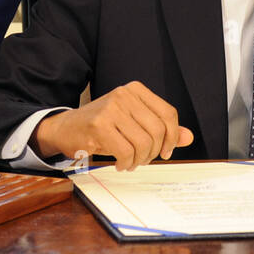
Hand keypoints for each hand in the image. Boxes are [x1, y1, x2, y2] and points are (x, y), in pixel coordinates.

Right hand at [32, 81, 194, 169]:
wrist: (65, 128)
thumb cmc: (102, 126)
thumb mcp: (133, 122)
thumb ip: (161, 128)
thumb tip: (188, 137)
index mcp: (136, 90)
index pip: (168, 113)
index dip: (171, 136)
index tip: (166, 152)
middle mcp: (125, 95)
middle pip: (157, 130)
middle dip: (154, 152)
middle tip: (143, 160)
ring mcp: (111, 108)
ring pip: (143, 143)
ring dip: (140, 160)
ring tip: (131, 162)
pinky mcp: (99, 125)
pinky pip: (126, 151)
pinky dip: (126, 163)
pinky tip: (120, 163)